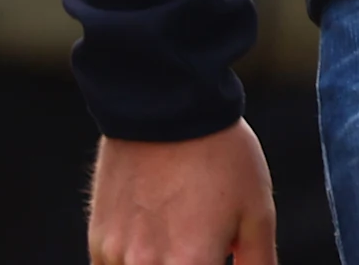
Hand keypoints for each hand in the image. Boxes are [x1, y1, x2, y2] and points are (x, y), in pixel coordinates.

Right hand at [88, 121, 275, 264]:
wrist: (165, 109)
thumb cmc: (221, 158)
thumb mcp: (257, 211)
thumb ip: (259, 263)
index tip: (220, 257)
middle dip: (192, 263)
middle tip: (202, 243)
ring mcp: (117, 259)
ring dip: (164, 262)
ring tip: (181, 229)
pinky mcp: (99, 244)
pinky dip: (139, 263)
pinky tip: (158, 235)